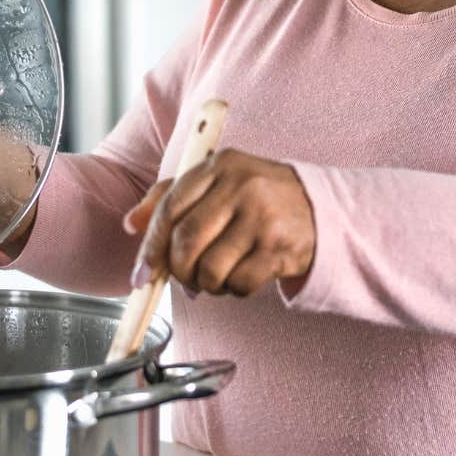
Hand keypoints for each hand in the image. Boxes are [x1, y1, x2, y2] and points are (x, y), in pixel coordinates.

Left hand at [125, 149, 314, 296]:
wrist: (323, 209)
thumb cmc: (261, 198)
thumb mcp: (219, 183)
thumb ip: (173, 196)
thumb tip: (132, 223)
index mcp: (221, 165)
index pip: (171, 207)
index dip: (151, 245)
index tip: (143, 272)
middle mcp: (242, 186)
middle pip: (187, 242)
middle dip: (178, 271)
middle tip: (186, 278)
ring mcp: (263, 217)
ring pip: (210, 269)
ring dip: (207, 284)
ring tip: (217, 278)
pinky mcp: (280, 247)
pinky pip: (239, 283)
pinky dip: (234, 290)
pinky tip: (243, 277)